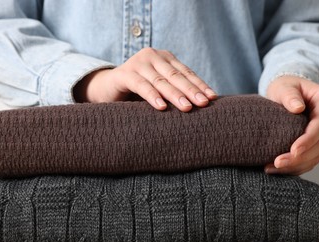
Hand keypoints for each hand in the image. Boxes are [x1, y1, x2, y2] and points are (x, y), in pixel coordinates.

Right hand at [73, 47, 216, 111]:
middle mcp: (153, 56)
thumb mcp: (159, 88)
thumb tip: (202, 106)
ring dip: (175, 95)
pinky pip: (141, 85)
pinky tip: (161, 107)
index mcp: (165, 58)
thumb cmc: (138, 92)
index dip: (199, 85)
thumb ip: (175, 91)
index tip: (212, 98)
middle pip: (176, 75)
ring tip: (187, 107)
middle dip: (191, 90)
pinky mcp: (124, 73)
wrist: (106, 89)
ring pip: (161, 81)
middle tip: (204, 103)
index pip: (186, 72)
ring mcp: (138, 63)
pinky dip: (152, 96)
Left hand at [264, 75, 318, 174]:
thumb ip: (289, 95)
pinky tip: (277, 170)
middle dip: (300, 157)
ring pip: (318, 155)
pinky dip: (295, 167)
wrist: (288, 93)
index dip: (309, 140)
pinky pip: (311, 159)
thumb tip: (297, 108)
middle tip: (277, 163)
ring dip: (296, 165)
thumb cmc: (285, 87)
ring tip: (272, 168)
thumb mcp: (284, 87)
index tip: (293, 150)